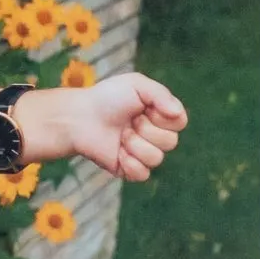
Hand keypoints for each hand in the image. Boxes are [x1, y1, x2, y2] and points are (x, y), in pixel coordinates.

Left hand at [36, 71, 188, 181]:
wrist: (79, 117)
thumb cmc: (107, 98)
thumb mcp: (136, 84)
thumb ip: (161, 94)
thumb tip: (177, 113)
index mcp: (160, 116)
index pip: (180, 122)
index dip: (163, 117)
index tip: (145, 108)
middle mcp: (155, 136)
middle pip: (171, 142)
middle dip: (146, 130)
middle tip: (129, 122)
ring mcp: (143, 154)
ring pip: (157, 158)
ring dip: (135, 145)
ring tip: (121, 136)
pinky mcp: (130, 169)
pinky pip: (143, 174)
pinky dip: (130, 163)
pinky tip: (118, 152)